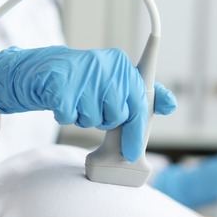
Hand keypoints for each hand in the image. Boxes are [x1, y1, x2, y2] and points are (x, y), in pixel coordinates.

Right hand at [0, 46, 176, 160]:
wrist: (44, 70)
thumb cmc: (86, 82)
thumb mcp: (116, 82)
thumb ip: (141, 94)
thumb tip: (171, 104)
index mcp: (122, 65)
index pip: (138, 102)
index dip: (136, 131)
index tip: (133, 152)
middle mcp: (106, 66)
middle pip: (116, 116)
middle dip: (106, 121)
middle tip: (95, 110)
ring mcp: (83, 75)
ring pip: (94, 119)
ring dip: (85, 118)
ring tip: (78, 100)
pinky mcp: (61, 87)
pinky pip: (70, 118)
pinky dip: (66, 117)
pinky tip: (63, 102)